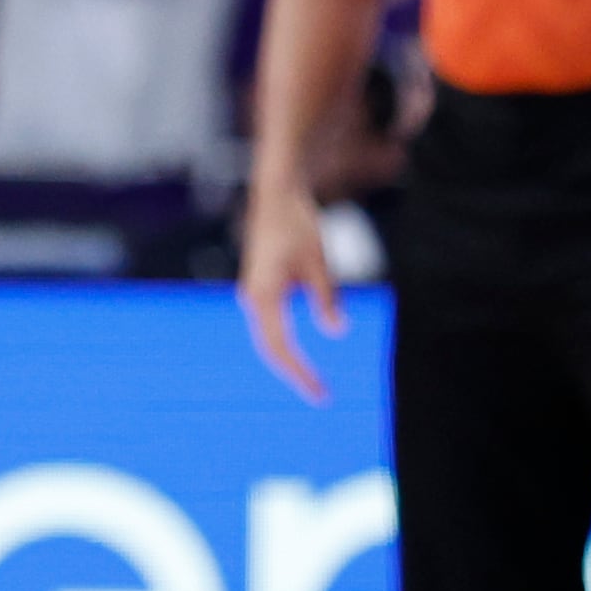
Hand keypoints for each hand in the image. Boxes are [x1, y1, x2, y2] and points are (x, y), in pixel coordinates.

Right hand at [237, 177, 347, 404]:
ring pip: (268, 339)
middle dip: (294, 374)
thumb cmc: (297, 223)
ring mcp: (254, 294)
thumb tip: (337, 333)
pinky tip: (300, 356)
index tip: (321, 393)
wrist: (275, 194)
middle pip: (270, 349)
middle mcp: (253, 299)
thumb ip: (327, 299)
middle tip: (321, 396)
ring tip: (312, 382)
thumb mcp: (319, 262)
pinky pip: (270, 326)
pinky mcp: (260, 289)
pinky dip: (284, 345)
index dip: (300, 373)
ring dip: (288, 362)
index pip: (281, 348)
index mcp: (264, 296)